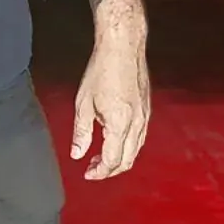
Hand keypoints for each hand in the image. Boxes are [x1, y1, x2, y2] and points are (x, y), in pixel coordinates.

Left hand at [71, 35, 149, 179]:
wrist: (123, 49)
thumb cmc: (101, 71)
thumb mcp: (83, 103)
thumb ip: (81, 131)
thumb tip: (76, 154)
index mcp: (120, 124)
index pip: (112, 160)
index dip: (99, 171)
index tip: (87, 173)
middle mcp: (137, 124)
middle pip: (128, 160)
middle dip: (110, 169)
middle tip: (92, 168)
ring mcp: (145, 118)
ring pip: (136, 150)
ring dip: (119, 159)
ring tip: (99, 157)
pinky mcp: (147, 110)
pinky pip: (140, 137)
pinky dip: (128, 146)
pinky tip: (113, 141)